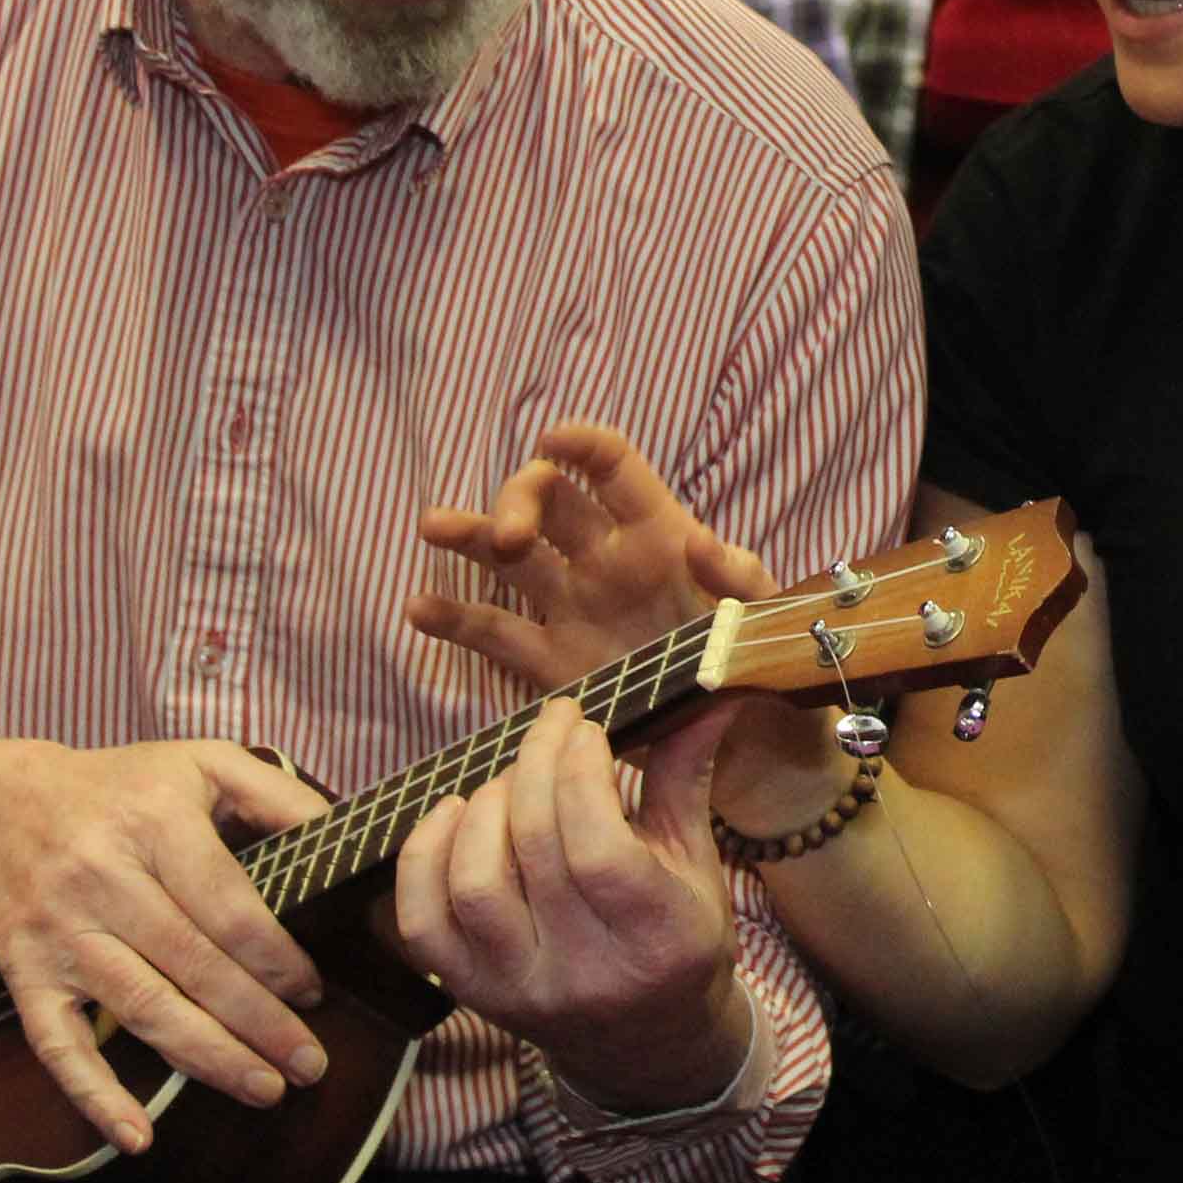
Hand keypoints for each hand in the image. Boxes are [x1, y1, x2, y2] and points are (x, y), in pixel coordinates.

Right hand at [0, 737, 332, 1153]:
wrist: (0, 805)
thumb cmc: (122, 788)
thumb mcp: (201, 763)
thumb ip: (275, 793)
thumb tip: (340, 840)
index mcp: (152, 822)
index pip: (226, 906)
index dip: (275, 958)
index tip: (314, 992)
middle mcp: (101, 878)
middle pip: (191, 965)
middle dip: (258, 1023)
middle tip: (309, 1065)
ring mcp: (59, 932)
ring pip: (141, 1008)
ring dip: (207, 1058)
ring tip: (264, 1089)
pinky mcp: (24, 974)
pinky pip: (57, 1046)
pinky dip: (94, 1096)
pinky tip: (136, 1138)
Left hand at [393, 695, 752, 1114]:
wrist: (647, 1046)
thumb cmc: (679, 939)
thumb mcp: (697, 864)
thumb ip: (686, 777)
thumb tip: (708, 691)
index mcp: (657, 939)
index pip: (598, 849)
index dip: (581, 774)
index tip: (585, 728)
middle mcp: (585, 973)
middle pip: (534, 849)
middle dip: (536, 764)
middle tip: (552, 726)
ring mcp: (520, 989)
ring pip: (474, 884)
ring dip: (484, 807)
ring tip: (512, 778)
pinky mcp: (472, 994)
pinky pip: (422, 923)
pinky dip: (423, 855)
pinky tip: (452, 813)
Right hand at [411, 421, 767, 687]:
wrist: (743, 742)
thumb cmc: (762, 661)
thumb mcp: (764, 615)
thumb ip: (741, 577)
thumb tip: (703, 541)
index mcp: (658, 533)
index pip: (613, 467)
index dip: (583, 445)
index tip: (552, 439)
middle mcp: (605, 559)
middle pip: (549, 499)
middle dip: (520, 499)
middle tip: (508, 537)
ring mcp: (572, 607)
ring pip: (509, 557)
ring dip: (469, 535)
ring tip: (433, 525)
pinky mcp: (551, 663)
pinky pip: (494, 632)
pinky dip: (454, 618)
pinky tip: (418, 607)